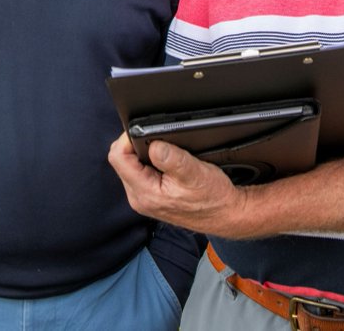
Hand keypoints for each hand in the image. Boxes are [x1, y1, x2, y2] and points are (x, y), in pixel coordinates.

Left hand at [107, 132, 249, 235]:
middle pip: (121, 160)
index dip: (127, 139)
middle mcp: (139, 197)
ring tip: (164, 152)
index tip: (143, 130)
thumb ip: (172, 158)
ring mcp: (144, 197)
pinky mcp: (150, 196)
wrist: (225, 214)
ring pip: (131, 165)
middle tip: (157, 140)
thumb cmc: (213, 198)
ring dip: (143, 154)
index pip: (118, 158)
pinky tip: (165, 162)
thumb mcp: (195, 173)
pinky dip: (149, 162)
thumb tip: (153, 144)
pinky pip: (140, 172)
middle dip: (135, 145)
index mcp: (145, 193)